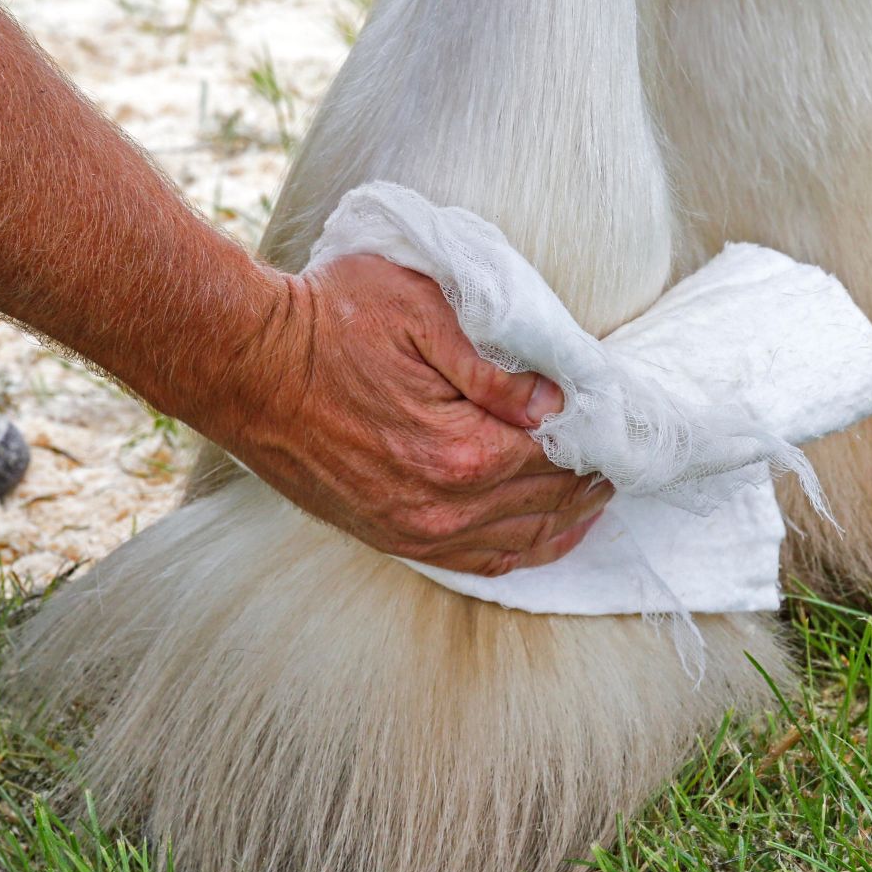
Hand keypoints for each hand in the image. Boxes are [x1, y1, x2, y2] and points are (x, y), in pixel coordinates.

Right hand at [208, 254, 611, 574]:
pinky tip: (546, 530)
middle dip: (593, 477)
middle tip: (624, 449)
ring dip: (567, 516)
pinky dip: (522, 549)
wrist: (245, 365)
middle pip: (550, 503)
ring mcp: (414, 530)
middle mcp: (443, 506)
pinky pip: (478, 561)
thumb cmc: (329, 321)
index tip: (626, 418)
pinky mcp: (390, 536)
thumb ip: (498, 362)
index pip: (563, 456)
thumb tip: (560, 398)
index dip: (601, 436)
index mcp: (461, 451)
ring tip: (598, 486)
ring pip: (521, 540)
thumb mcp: (422, 310)